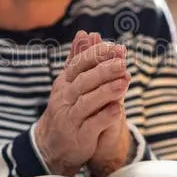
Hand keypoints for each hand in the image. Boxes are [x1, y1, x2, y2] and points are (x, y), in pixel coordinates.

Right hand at [73, 33, 133, 176]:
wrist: (52, 144)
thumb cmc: (67, 108)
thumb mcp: (70, 83)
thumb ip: (78, 59)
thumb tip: (84, 33)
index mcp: (65, 83)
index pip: (79, 65)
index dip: (96, 55)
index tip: (114, 47)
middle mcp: (65, 99)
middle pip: (84, 82)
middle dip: (103, 71)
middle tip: (122, 62)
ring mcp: (70, 118)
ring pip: (87, 102)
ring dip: (106, 92)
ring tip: (124, 82)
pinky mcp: (78, 136)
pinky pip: (92, 125)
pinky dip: (105, 117)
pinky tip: (118, 109)